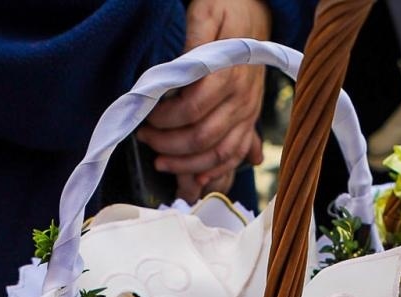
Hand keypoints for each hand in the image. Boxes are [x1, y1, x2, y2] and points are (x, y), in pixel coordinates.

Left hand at [137, 0, 270, 200]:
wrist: (255, 14)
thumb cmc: (226, 11)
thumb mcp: (206, 12)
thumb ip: (194, 39)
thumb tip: (179, 69)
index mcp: (229, 74)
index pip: (192, 108)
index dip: (165, 119)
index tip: (147, 117)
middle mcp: (242, 98)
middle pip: (202, 136)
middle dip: (168, 144)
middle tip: (145, 139)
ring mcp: (248, 112)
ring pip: (218, 153)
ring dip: (187, 164)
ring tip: (160, 162)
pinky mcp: (250, 120)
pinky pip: (236, 154)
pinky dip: (216, 170)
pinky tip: (196, 177)